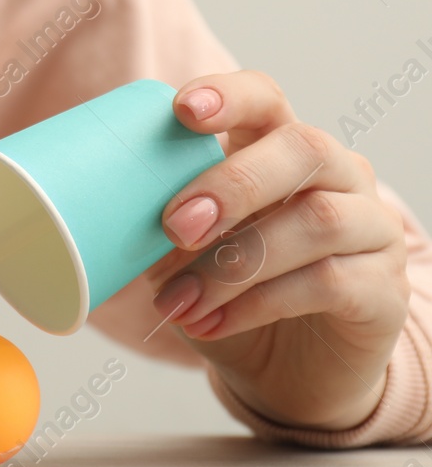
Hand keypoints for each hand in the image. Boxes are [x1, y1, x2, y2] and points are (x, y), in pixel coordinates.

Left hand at [148, 71, 409, 429]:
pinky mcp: (383, 289)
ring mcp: (370, 229)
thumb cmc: (232, 290)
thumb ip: (157, 216)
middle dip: (231, 184)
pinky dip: (257, 303)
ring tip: (175, 301)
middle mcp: (338, 175)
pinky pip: (327, 282)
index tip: (182, 111)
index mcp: (280, 148)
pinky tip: (210, 323)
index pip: (266, 98)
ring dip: (232, 262)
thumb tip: (83, 207)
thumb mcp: (187, 249)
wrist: (290, 370)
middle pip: (302, 149)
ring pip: (316, 220)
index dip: (229, 95)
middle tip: (173, 226)